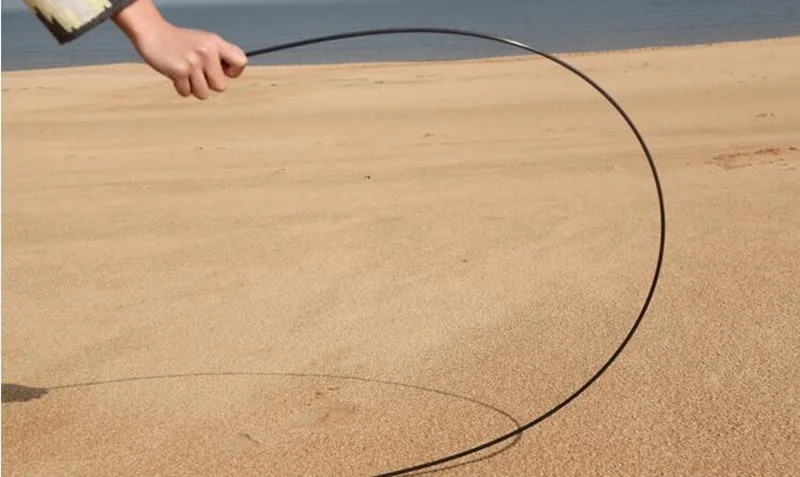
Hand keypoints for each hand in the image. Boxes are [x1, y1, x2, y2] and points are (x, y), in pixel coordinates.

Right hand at [113, 0, 246, 98]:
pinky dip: (181, 88)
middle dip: (210, 84)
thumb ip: (219, 56)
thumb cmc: (180, 42)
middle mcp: (207, 52)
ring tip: (187, 74)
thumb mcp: (205, 42)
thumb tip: (231, 76)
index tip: (222, 70)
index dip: (234, 72)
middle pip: (221, 86)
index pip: (241, 62)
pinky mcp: (179, 71)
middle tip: (199, 73)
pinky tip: (176, 74)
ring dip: (194, 88)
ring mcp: (193, 62)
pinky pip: (186, 93)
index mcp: (216, 43)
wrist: (153, 33)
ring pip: (204, 94)